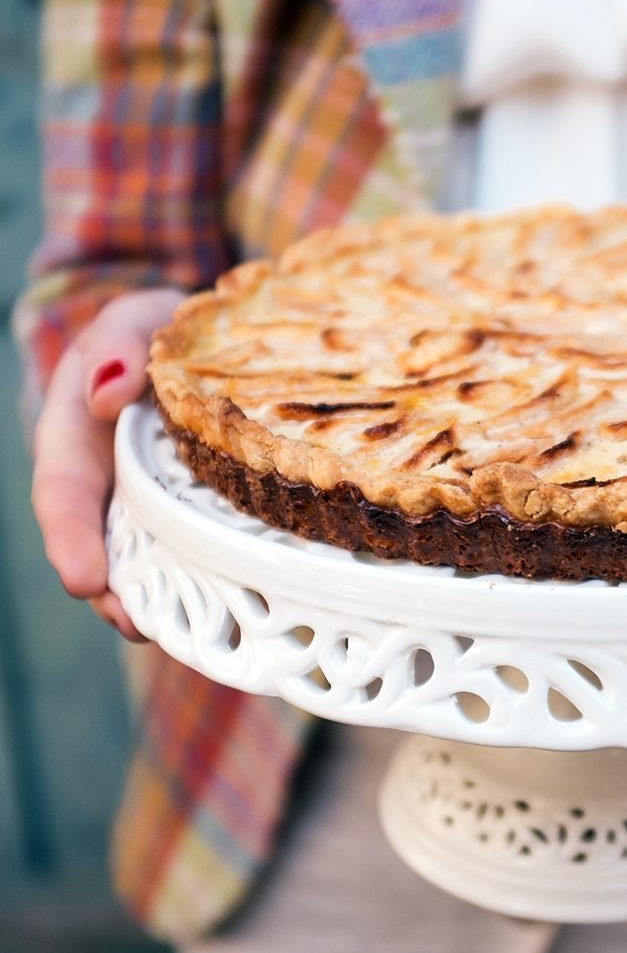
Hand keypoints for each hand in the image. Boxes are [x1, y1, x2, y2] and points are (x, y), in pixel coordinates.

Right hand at [31, 289, 184, 639]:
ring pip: (150, 557)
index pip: (65, 490)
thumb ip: (117, 341)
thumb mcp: (137, 318)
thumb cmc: (163, 329)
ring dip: (161, 597)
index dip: (71, 537)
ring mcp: (153, 501)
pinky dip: (209, 576)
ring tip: (181, 633)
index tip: (82, 577)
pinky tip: (236, 602)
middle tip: (135, 624)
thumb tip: (106, 394)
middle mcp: (112, 480)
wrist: (212, 340)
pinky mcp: (198, 510)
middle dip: (113, 590)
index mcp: (80, 434)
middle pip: (102, 543)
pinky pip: (198, 546)